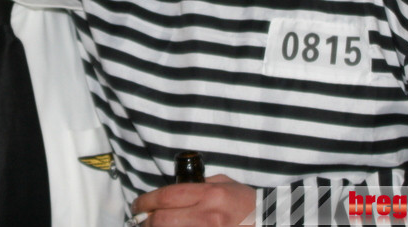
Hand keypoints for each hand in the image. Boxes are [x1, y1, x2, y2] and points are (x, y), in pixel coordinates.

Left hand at [131, 174, 255, 225]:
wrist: (269, 222)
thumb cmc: (247, 204)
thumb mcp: (226, 184)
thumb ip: (200, 184)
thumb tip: (174, 189)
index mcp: (210, 195)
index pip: (167, 197)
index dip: (146, 201)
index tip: (137, 204)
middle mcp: (207, 216)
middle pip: (162, 220)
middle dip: (145, 220)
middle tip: (140, 219)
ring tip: (151, 226)